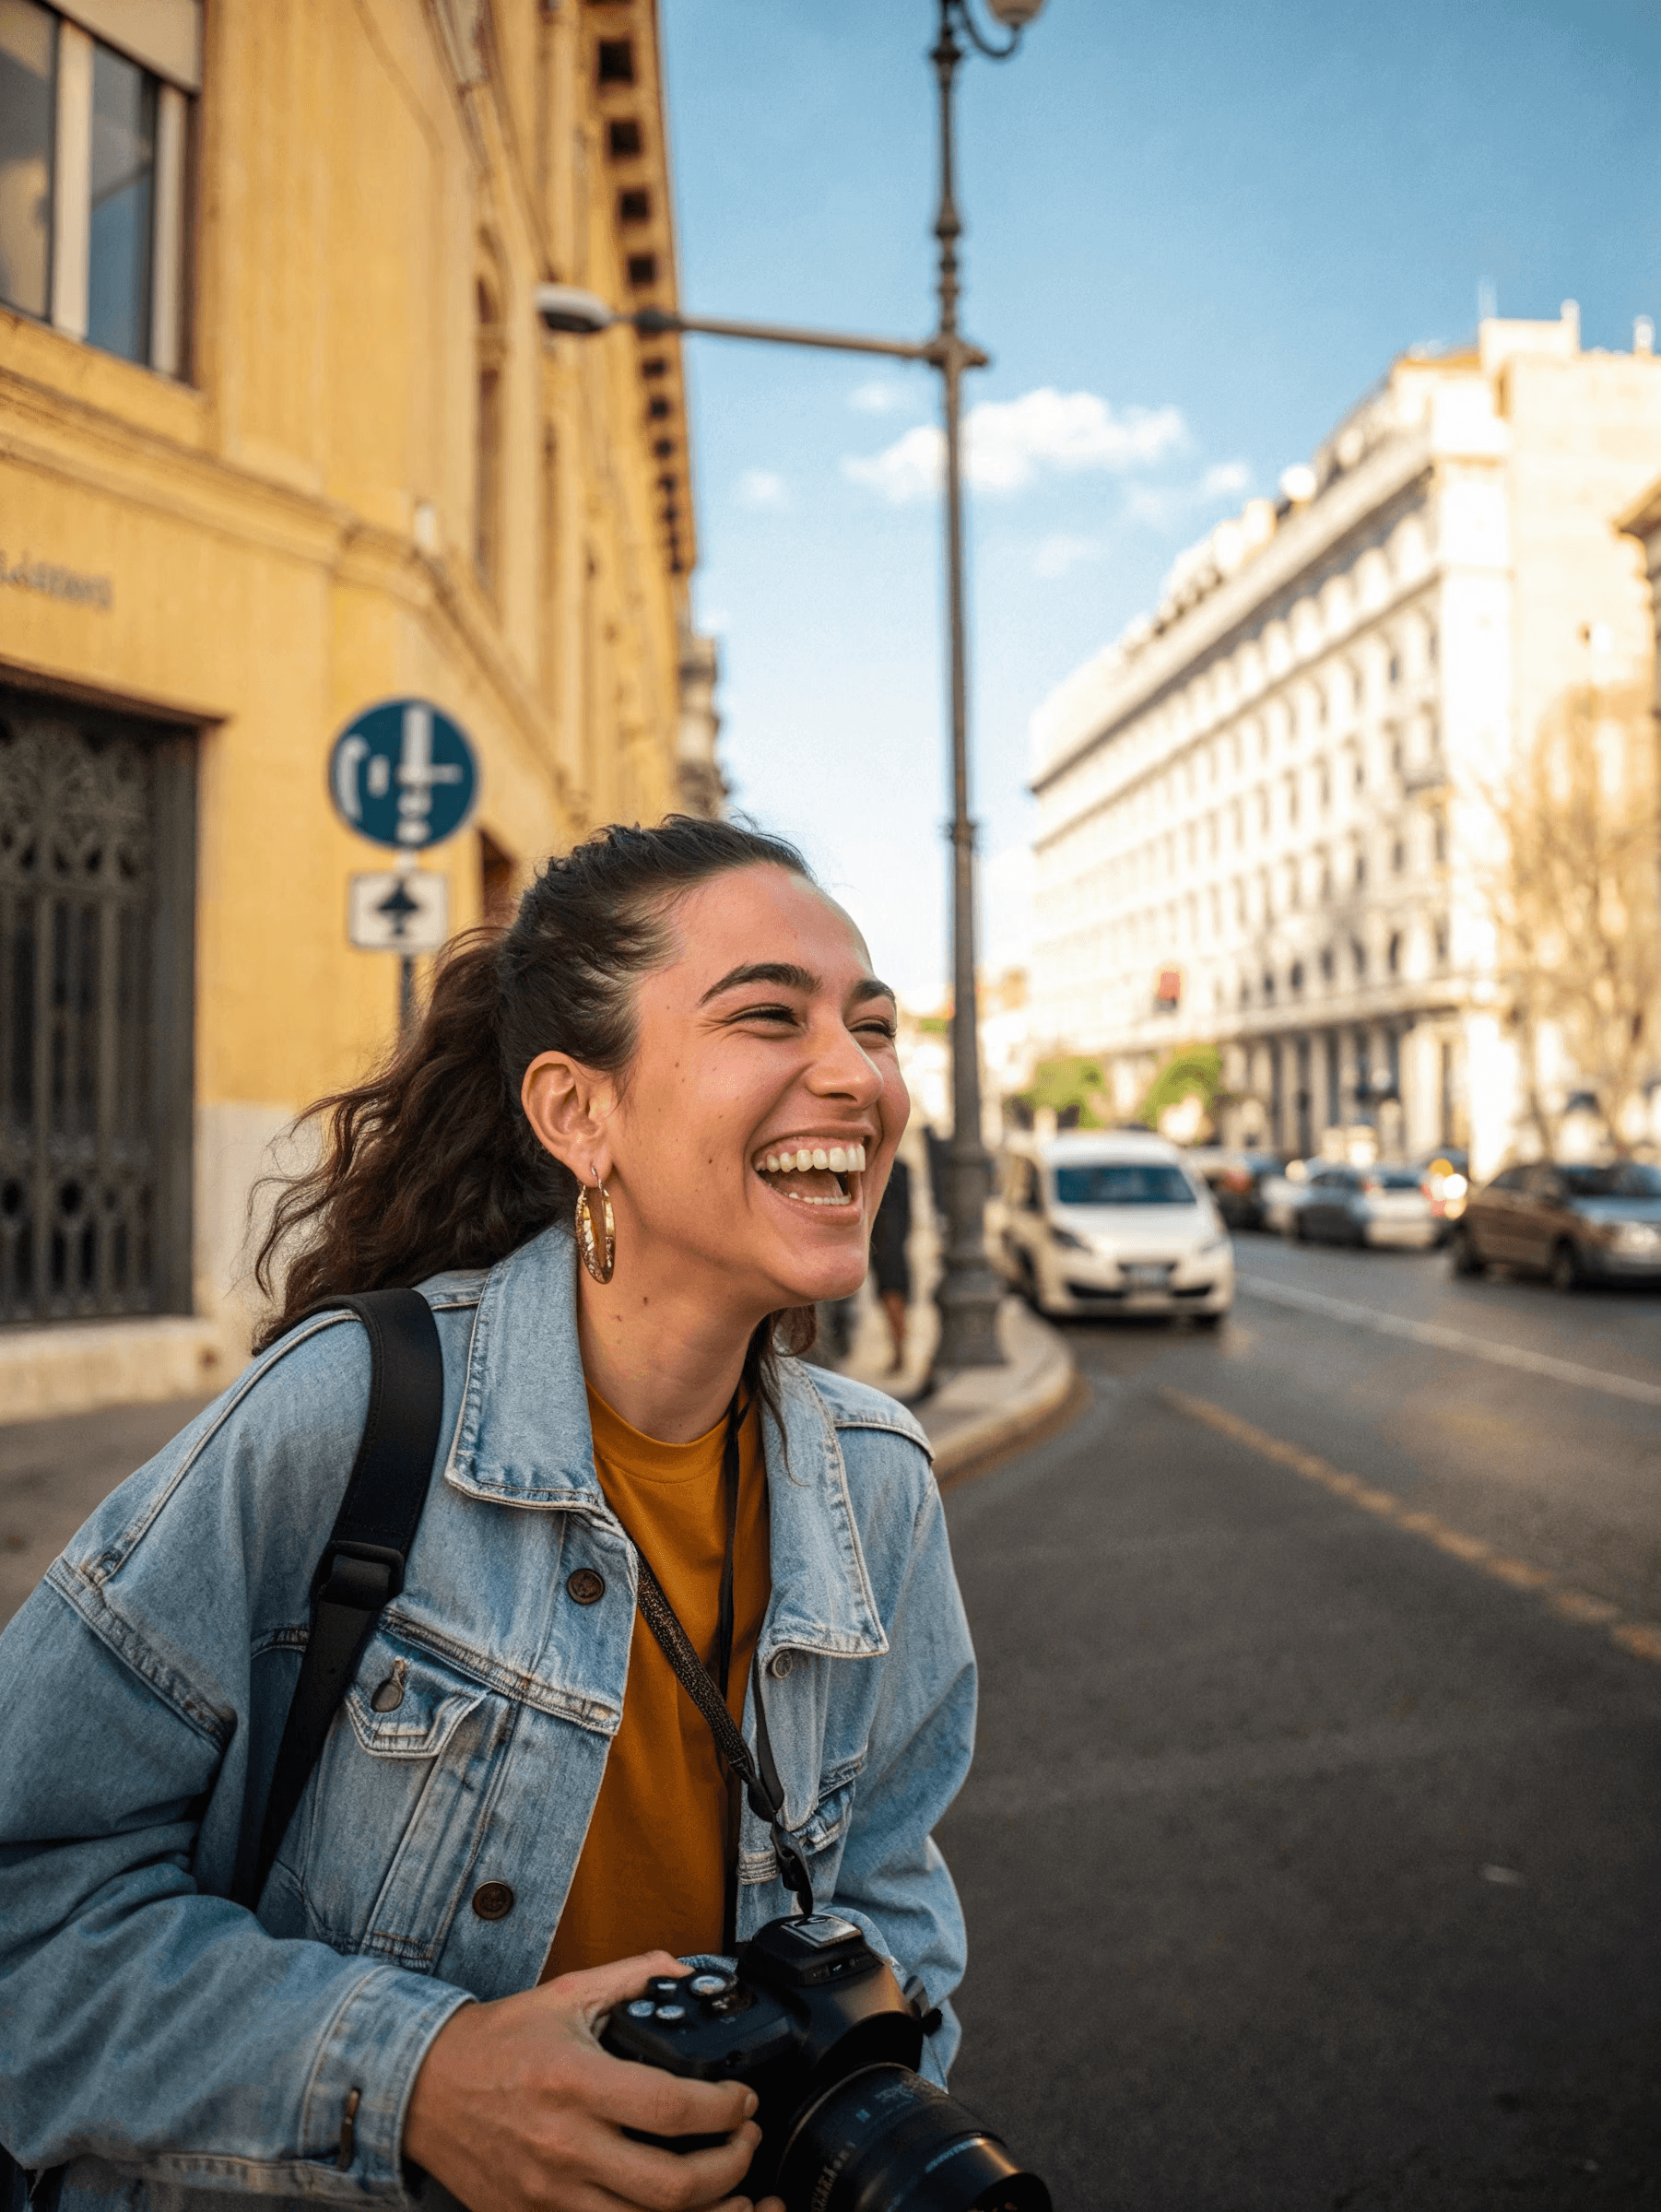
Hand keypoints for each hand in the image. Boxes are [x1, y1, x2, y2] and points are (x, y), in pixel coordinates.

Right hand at [404, 1951, 784, 2211]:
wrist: (423, 2090)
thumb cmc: (496, 2042)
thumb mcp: (564, 1995)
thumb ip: (630, 1977)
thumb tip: (684, 1971)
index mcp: (576, 2083)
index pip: (672, 2108)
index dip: (725, 2109)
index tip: (744, 2100)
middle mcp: (565, 2146)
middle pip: (672, 2186)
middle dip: (730, 2169)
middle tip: (747, 2143)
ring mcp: (549, 2196)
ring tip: (737, 2195)